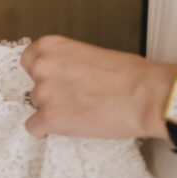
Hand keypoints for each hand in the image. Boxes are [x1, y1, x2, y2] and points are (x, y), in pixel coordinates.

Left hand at [19, 34, 176, 139]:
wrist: (147, 96)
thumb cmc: (130, 75)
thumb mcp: (90, 54)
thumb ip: (67, 63)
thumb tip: (62, 75)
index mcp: (51, 46)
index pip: (29, 61)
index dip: (43, 75)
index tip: (53, 82)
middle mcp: (43, 67)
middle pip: (34, 86)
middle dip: (52, 94)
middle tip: (75, 99)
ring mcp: (44, 93)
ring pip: (38, 107)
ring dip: (54, 112)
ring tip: (81, 113)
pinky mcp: (51, 118)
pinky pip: (34, 128)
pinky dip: (46, 130)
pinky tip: (66, 127)